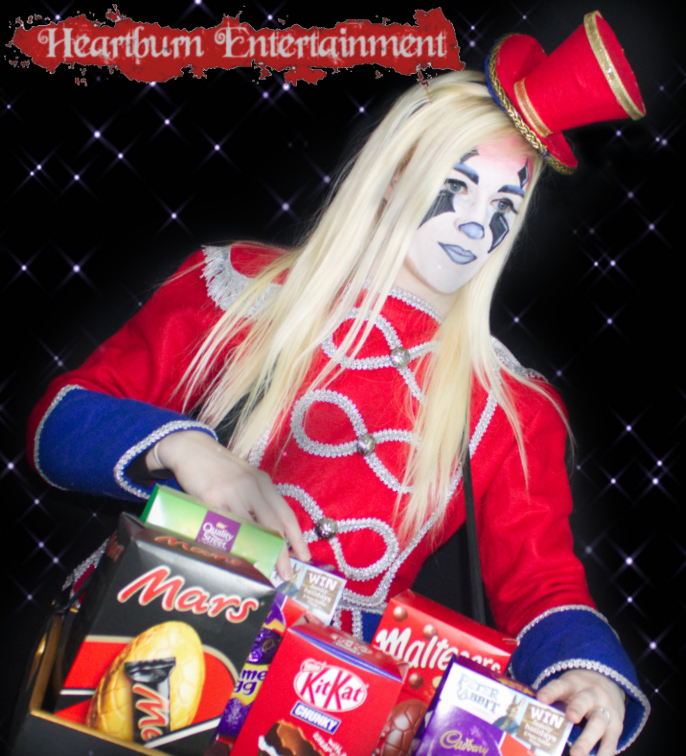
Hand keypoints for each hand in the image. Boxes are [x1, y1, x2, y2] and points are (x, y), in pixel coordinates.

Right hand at [147, 431, 309, 578]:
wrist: (192, 449)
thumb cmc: (221, 469)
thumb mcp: (246, 479)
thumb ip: (257, 501)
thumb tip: (269, 533)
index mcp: (264, 483)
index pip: (286, 514)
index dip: (297, 537)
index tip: (305, 557)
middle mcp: (252, 487)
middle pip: (272, 525)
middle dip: (282, 552)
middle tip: (287, 574)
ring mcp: (231, 493)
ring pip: (249, 529)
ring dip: (257, 553)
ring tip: (262, 572)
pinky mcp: (210, 498)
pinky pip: (222, 526)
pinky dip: (229, 544)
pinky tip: (233, 558)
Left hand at [536, 669, 624, 755]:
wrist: (610, 683)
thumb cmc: (580, 690)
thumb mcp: (567, 687)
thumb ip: (553, 699)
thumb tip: (532, 716)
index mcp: (574, 684)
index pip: (560, 686)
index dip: (551, 692)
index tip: (541, 698)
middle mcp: (592, 694)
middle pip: (584, 701)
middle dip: (577, 708)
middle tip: (570, 717)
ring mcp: (606, 710)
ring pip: (598, 723)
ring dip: (587, 740)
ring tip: (576, 754)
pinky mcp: (616, 727)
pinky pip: (611, 742)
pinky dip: (604, 754)